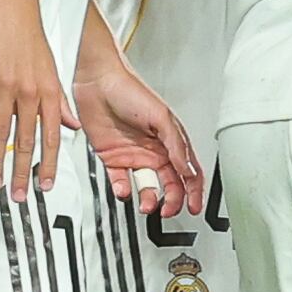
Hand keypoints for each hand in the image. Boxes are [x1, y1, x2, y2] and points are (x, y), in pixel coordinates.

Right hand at [0, 0, 68, 200]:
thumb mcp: (52, 69)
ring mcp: (8, 85)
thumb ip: (60, 101)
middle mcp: (32, 91)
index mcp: (51, 91)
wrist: (14, 4)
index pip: (52, 136)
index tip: (45, 186)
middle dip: (23, 172)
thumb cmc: (31, 37)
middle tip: (20, 197)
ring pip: (2, 131)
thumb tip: (72, 127)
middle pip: (27, 140)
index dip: (48, 164)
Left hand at [72, 41, 203, 217]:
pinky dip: (122, 189)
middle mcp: (154, 150)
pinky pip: (119, 180)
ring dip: (148, 198)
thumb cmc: (130, 90)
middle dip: (172, 200)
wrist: (96, 81)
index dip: (194, 191)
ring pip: (146, 186)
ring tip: (146, 204)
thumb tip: (187, 170)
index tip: (194, 207)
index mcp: (170, 141)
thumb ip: (176, 146)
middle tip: (167, 210)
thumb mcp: (161, 117)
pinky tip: (124, 190)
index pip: (188, 171)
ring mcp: (133, 154)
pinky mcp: (111, 157)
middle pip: (169, 183)